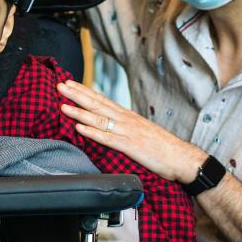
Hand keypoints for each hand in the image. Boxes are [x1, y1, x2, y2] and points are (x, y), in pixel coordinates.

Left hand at [57, 80, 205, 182]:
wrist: (182, 158)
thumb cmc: (163, 147)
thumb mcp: (141, 132)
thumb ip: (125, 127)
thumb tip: (111, 125)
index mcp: (128, 116)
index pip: (102, 99)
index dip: (85, 91)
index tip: (70, 83)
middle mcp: (126, 120)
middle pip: (97, 104)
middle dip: (77, 94)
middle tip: (60, 85)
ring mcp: (127, 132)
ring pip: (99, 119)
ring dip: (79, 111)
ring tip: (63, 105)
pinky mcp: (130, 146)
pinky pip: (107, 138)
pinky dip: (92, 132)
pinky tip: (79, 128)